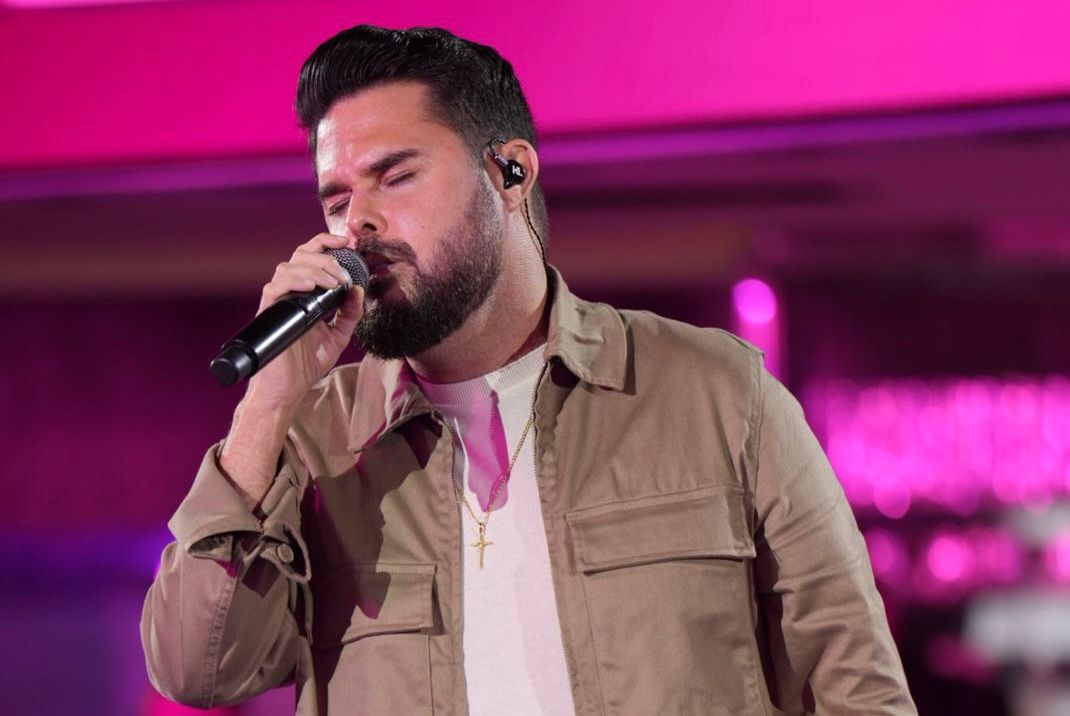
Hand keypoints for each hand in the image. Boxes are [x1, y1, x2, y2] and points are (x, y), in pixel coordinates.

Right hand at [244, 233, 364, 410]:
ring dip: (315, 269)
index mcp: (305, 293)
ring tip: (332, 282)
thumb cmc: (307, 363)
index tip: (345, 242)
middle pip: (300, 255)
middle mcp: (290, 293)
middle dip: (325, 257)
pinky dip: (295, 281)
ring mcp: (278, 301)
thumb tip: (358, 290)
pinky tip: (312, 287)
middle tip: (342, 274)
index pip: (310, 257)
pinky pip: (275, 286)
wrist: (287, 388)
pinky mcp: (269, 312)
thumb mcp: (339, 336)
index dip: (325, 243)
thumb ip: (350, 314)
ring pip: (288, 266)